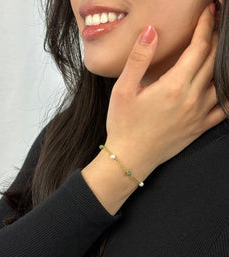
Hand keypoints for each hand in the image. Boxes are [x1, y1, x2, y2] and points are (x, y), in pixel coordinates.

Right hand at [105, 3, 225, 170]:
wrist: (130, 158)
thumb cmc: (123, 125)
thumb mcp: (123, 90)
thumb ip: (138, 59)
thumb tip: (151, 31)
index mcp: (174, 86)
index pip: (199, 47)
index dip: (206, 26)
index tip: (209, 12)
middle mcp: (192, 99)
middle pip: (214, 60)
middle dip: (217, 37)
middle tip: (216, 23)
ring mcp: (198, 115)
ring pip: (222, 80)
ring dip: (223, 61)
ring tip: (219, 50)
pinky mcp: (199, 128)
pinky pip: (224, 109)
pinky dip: (228, 94)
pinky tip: (226, 87)